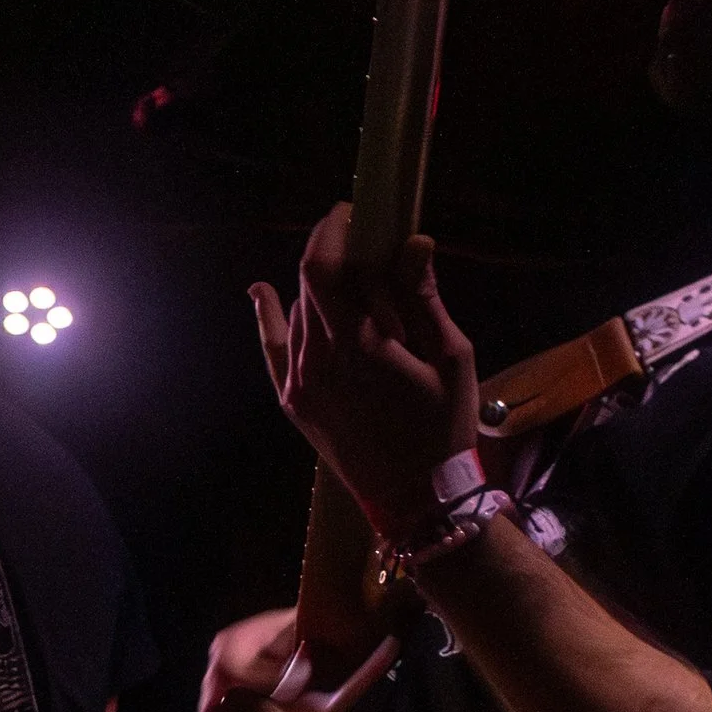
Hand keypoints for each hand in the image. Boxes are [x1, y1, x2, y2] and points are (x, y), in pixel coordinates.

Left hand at [252, 212, 480, 541]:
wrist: (418, 500)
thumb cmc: (444, 428)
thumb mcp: (450, 357)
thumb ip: (424, 298)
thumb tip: (413, 242)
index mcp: (358, 342)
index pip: (325, 264)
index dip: (334, 229)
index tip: (354, 211)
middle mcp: (318, 359)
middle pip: (309, 282)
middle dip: (332, 251)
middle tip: (361, 237)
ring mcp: (299, 383)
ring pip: (298, 312)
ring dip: (320, 286)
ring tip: (353, 281)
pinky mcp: (294, 403)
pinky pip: (274, 349)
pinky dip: (268, 317)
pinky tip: (262, 292)